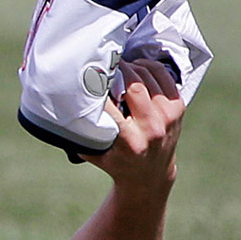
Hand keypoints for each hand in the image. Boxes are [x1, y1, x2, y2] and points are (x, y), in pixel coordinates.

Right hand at [85, 58, 183, 190]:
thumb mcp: (95, 152)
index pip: (110, 106)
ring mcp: (168, 116)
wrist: (150, 174)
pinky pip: (163, 76)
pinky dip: (148, 67)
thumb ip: (82, 133)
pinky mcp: (178, 108)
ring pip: (148, 77)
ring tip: (118, 67)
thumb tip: (63, 110)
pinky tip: (136, 67)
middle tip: (105, 64)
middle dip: (117, 71)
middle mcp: (152, 128)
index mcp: (130, 142)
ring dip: (131, 67)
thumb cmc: (116, 162)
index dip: (98, 88)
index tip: (88, 77)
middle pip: (134, 85)